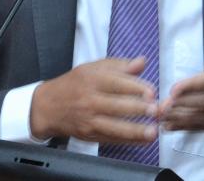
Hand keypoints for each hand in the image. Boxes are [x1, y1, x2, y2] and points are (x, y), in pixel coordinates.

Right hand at [30, 56, 157, 143]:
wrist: (47, 106)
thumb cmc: (73, 84)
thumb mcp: (93, 68)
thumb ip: (120, 65)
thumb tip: (142, 61)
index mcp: (92, 79)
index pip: (116, 83)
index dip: (135, 87)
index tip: (152, 91)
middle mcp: (90, 100)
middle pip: (116, 105)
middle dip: (137, 109)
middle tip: (155, 110)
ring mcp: (89, 119)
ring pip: (114, 126)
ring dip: (134, 130)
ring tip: (152, 131)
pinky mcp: (90, 134)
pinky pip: (111, 139)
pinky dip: (128, 141)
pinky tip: (143, 140)